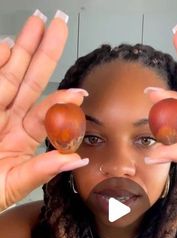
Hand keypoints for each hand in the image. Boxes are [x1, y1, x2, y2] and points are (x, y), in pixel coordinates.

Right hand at [0, 11, 88, 211]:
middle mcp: (8, 121)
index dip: (60, 101)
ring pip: (8, 75)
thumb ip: (41, 171)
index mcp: (22, 141)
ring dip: (21, 49)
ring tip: (35, 24)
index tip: (79, 92)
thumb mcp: (14, 184)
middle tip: (58, 27)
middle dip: (43, 55)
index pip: (45, 115)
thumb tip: (77, 161)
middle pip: (29, 83)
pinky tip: (6, 45)